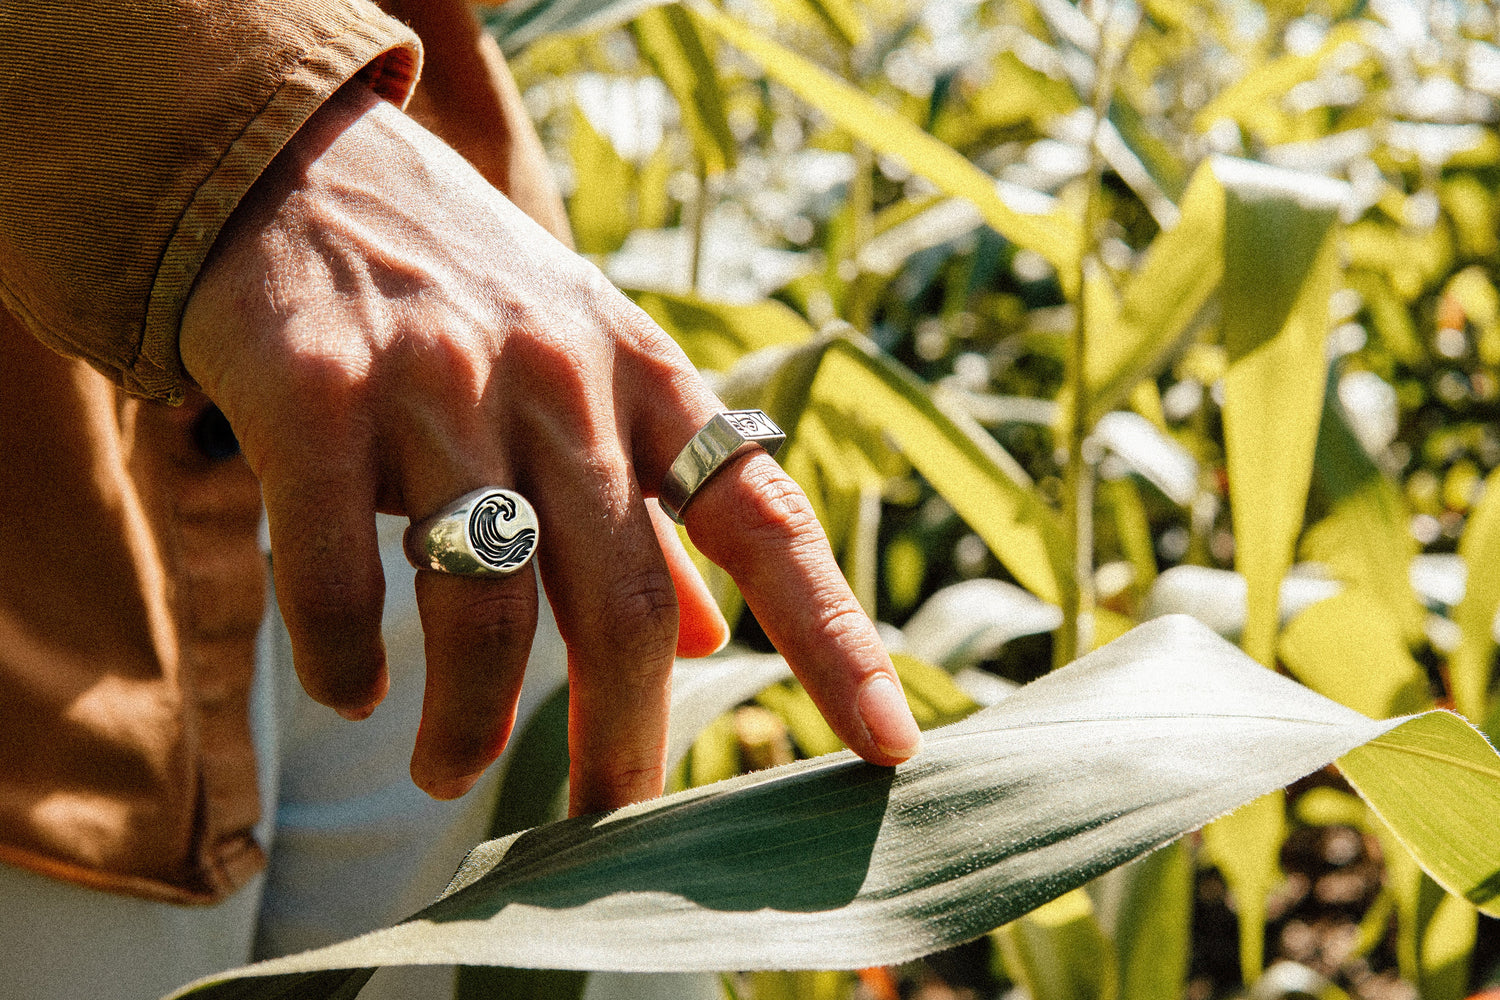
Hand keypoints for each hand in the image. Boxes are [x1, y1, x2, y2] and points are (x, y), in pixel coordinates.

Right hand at [181, 82, 920, 814]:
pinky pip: (339, 576)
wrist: (303, 169)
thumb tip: (714, 643)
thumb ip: (653, 506)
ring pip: (486, 608)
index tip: (889, 750)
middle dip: (623, 740)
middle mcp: (561, 378)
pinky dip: (345, 660)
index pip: (767, 523)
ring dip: (467, 725)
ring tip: (447, 770)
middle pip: (623, 606)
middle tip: (608, 823)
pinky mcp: (316, 395)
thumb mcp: (590, 370)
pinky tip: (352, 690)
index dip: (835, 641)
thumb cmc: (470, 296)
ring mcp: (440, 384)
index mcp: (647, 377)